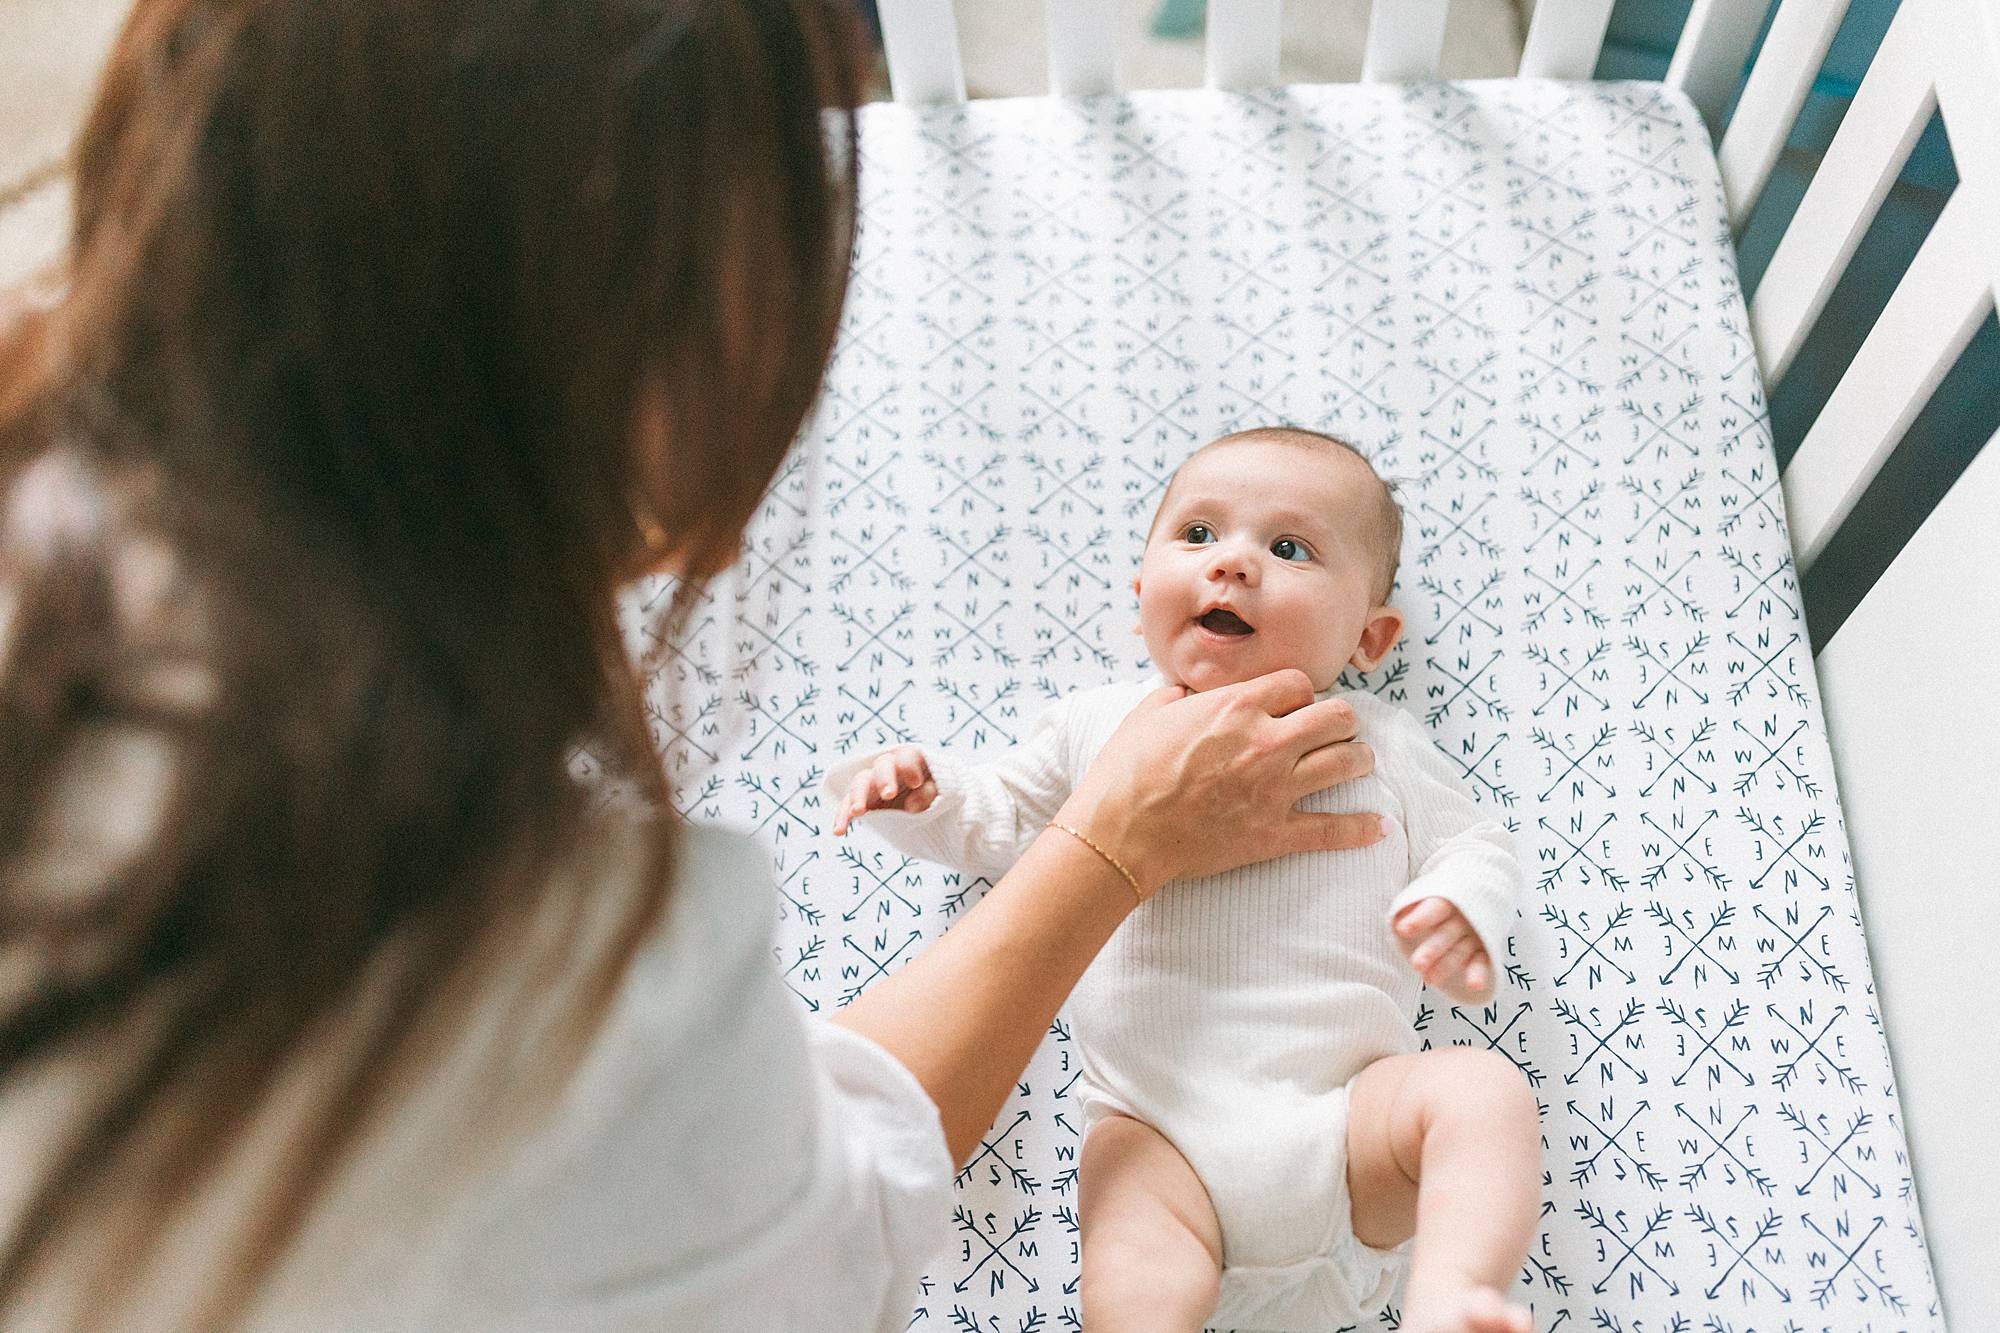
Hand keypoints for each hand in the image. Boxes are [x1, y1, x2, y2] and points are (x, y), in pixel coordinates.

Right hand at [832, 745, 937, 835]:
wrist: (929, 808)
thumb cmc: (937, 795)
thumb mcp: (940, 793)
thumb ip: (929, 794)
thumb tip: (910, 805)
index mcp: (910, 761)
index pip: (906, 758)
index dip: (909, 768)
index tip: (916, 783)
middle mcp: (888, 768)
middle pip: (881, 766)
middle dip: (884, 779)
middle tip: (888, 794)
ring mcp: (872, 783)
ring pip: (859, 784)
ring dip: (857, 797)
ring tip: (857, 812)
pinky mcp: (862, 801)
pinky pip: (848, 806)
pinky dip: (843, 817)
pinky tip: (839, 831)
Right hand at [1053, 668, 1385, 896]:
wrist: (1121, 831)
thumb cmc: (1125, 772)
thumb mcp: (1146, 715)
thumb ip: (1174, 697)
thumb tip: (1184, 693)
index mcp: (1236, 706)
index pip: (1299, 683)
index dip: (1300, 692)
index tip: (1295, 704)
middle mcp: (1266, 741)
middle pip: (1336, 716)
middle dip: (1341, 719)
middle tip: (1339, 728)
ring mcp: (1276, 788)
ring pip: (1346, 762)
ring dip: (1358, 759)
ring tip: (1359, 761)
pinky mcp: (1275, 833)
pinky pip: (1333, 829)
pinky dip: (1360, 828)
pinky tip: (1376, 826)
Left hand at [1392, 896, 1493, 1004]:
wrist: (1477, 898)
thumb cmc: (1440, 902)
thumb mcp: (1426, 897)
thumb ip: (1410, 906)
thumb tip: (1395, 919)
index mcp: (1448, 901)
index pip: (1435, 909)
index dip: (1420, 919)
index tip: (1402, 930)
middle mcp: (1463, 919)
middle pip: (1446, 934)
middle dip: (1431, 950)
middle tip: (1417, 964)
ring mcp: (1474, 935)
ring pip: (1460, 951)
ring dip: (1446, 966)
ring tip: (1429, 980)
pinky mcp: (1484, 950)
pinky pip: (1482, 963)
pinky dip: (1479, 974)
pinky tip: (1474, 985)